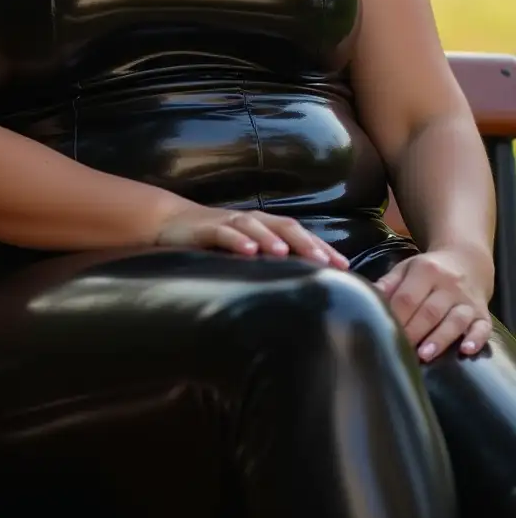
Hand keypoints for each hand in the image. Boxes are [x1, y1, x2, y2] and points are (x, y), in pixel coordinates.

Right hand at [155, 205, 349, 268]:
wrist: (170, 224)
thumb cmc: (215, 244)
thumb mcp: (245, 254)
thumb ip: (268, 267)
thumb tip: (299, 294)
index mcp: (265, 228)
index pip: (300, 235)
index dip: (323, 248)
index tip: (346, 268)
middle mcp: (252, 222)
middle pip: (285, 226)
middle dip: (307, 242)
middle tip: (326, 262)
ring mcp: (229, 222)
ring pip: (255, 225)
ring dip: (271, 238)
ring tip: (287, 253)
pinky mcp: (205, 228)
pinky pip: (223, 232)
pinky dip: (237, 239)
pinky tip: (248, 251)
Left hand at [374, 246, 492, 361]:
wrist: (466, 260)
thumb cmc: (429, 270)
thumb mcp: (406, 268)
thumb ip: (388, 284)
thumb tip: (365, 297)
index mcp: (426, 270)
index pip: (408, 297)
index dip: (396, 316)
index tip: (384, 333)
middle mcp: (449, 284)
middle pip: (429, 311)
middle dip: (414, 332)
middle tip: (400, 351)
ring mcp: (467, 300)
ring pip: (455, 320)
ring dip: (440, 339)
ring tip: (424, 355)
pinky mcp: (483, 314)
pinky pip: (483, 327)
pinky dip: (476, 339)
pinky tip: (466, 350)